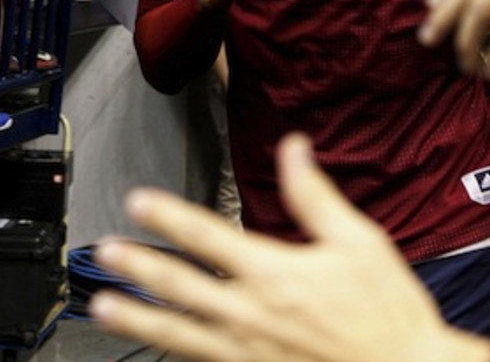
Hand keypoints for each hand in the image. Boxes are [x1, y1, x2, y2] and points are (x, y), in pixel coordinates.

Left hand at [89, 133, 489, 361]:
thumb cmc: (386, 311)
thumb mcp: (359, 242)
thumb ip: (315, 195)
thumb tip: (294, 148)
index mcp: (275, 272)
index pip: (208, 235)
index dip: (168, 215)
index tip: (138, 201)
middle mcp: (251, 314)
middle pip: (180, 284)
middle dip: (138, 265)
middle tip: (106, 252)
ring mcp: (247, 353)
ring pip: (177, 332)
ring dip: (137, 317)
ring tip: (103, 306)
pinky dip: (173, 354)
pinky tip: (154, 349)